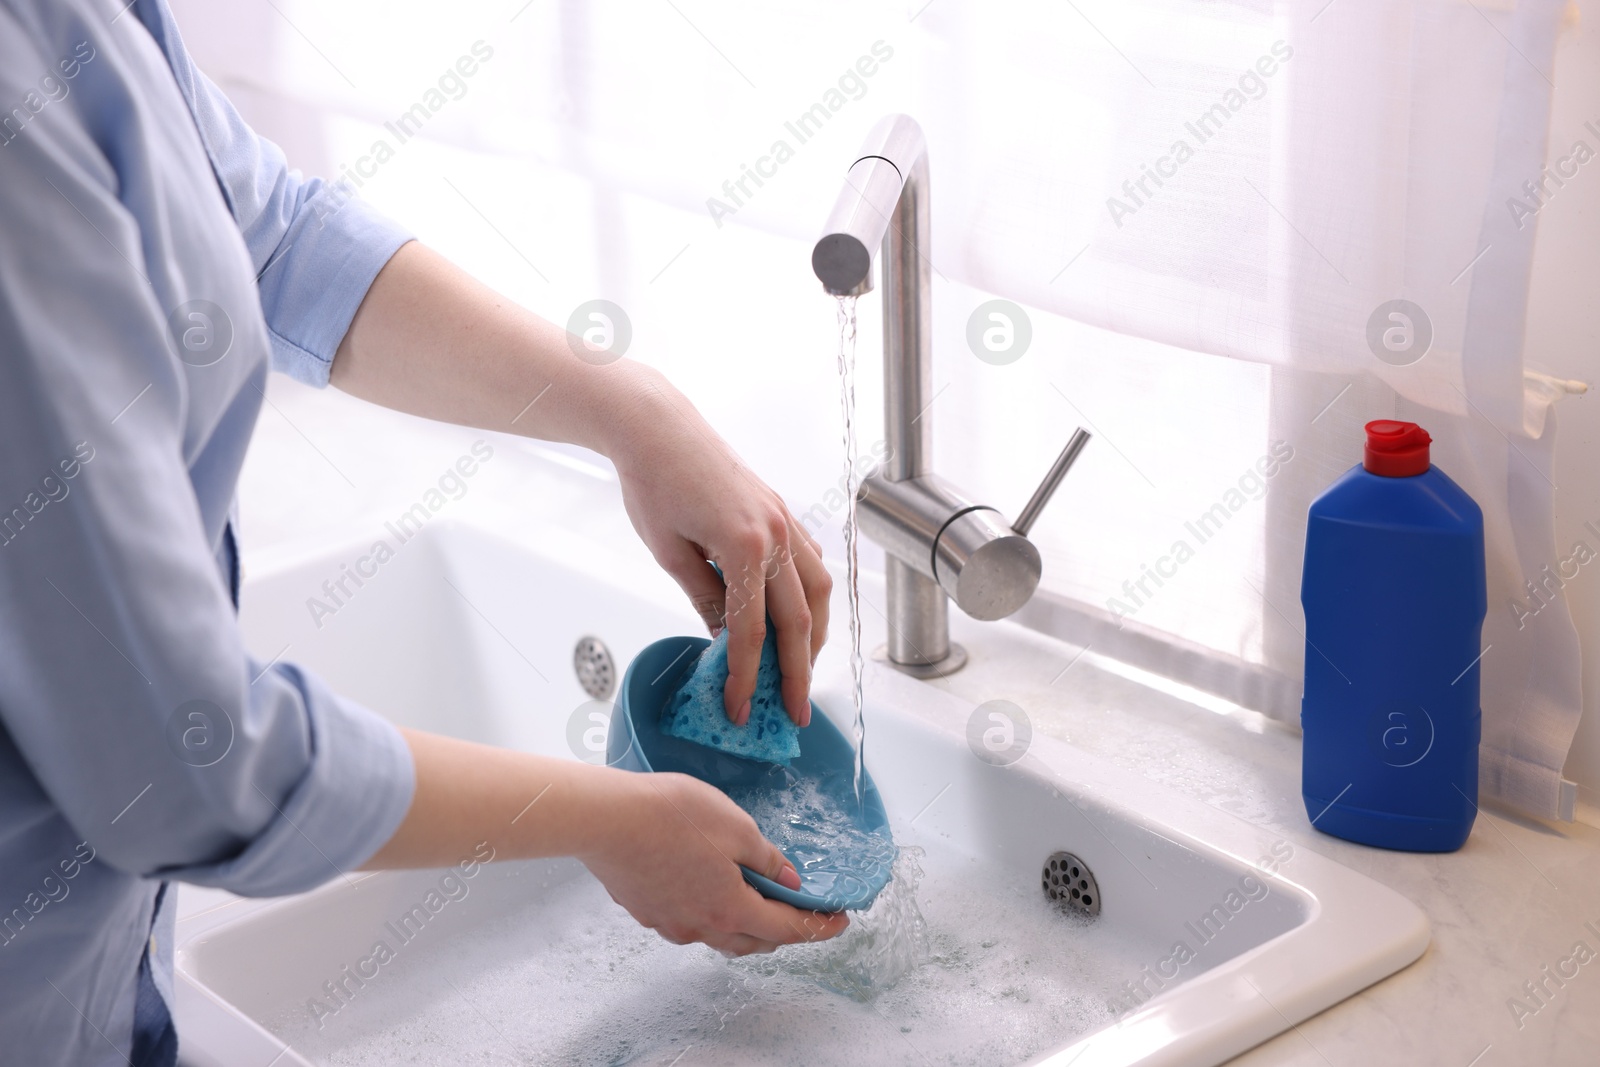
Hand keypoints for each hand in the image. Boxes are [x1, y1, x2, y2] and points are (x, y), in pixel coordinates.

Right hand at [580, 771, 849, 954]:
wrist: (605, 819)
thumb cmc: (670, 815)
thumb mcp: (736, 826)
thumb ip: (767, 857)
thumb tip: (789, 880)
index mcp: (731, 909)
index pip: (788, 929)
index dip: (819, 927)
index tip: (839, 922)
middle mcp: (701, 927)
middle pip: (755, 940)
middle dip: (783, 929)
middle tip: (802, 909)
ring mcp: (671, 923)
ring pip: (720, 934)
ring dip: (745, 923)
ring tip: (757, 897)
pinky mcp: (647, 911)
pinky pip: (690, 921)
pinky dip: (711, 911)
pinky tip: (708, 885)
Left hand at [606, 368, 830, 726]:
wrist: (658, 427)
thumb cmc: (652, 484)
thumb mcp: (670, 553)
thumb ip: (705, 599)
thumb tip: (727, 641)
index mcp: (745, 547)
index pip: (753, 631)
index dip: (749, 678)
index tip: (743, 711)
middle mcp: (777, 534)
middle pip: (800, 619)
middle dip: (799, 673)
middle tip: (797, 714)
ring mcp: (786, 520)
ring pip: (820, 591)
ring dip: (816, 636)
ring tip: (803, 672)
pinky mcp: (783, 512)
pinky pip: (812, 564)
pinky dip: (812, 599)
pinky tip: (800, 621)